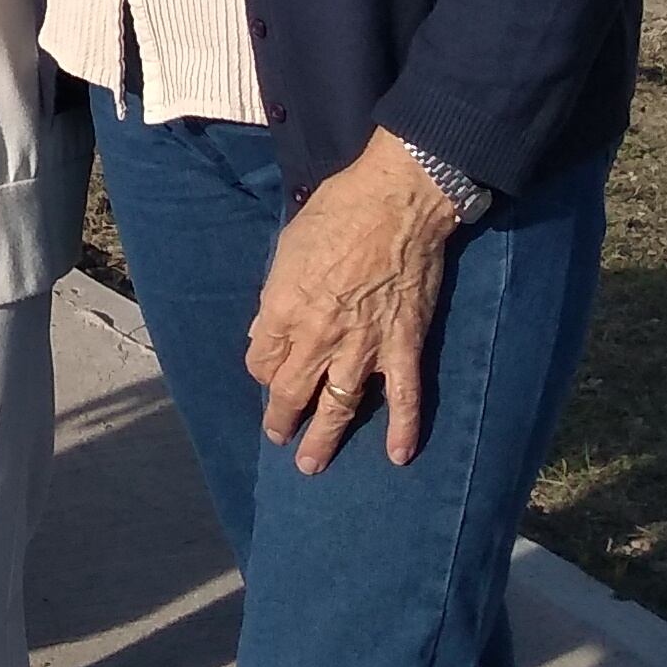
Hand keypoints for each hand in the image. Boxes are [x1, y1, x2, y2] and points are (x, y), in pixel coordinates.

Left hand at [246, 130, 460, 474]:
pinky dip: (404, 429)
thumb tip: (262, 333)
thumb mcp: (287, 248)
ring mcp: (363, 346)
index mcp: (283, 309)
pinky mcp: (403, 345)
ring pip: (340, 407)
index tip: (268, 371)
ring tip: (311, 464)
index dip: (263, 370)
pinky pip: (404, 397)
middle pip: (293, 392)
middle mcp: (319, 336)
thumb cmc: (336, 213)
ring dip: (325, 439)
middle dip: (282, 420)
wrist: (394, 202)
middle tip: (279, 438)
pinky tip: (399, 456)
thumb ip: (274, 296)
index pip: (262, 360)